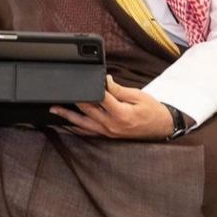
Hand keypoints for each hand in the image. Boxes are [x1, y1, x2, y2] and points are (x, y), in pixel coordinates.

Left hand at [50, 75, 173, 139]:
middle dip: (72, 101)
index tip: (77, 81)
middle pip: (87, 111)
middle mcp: (112, 125)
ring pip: (84, 124)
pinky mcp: (109, 136)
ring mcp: (109, 132)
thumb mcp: (137, 96)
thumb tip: (103, 80)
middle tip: (58, 92)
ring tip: (54, 109)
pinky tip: (67, 124)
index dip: (88, 88)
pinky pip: (89, 133)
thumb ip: (118, 90)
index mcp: (120, 114)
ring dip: (68, 116)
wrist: (162, 128)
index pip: (98, 99)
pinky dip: (77, 128)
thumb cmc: (152, 111)